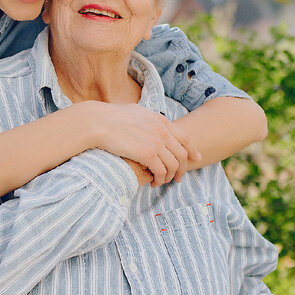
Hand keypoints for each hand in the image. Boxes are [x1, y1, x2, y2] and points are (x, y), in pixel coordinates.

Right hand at [86, 101, 200, 185]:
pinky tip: (153, 182)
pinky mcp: (147, 154)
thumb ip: (148, 119)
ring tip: (161, 182)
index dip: (192, 150)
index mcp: (161, 121)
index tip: (196, 158)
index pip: (184, 137)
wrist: (98, 122)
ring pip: (173, 165)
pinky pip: (161, 171)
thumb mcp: (136, 112)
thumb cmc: (111, 117)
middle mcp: (162, 131)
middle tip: (178, 179)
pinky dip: (160, 179)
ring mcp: (156, 143)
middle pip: (182, 154)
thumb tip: (149, 121)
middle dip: (182, 169)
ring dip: (169, 177)